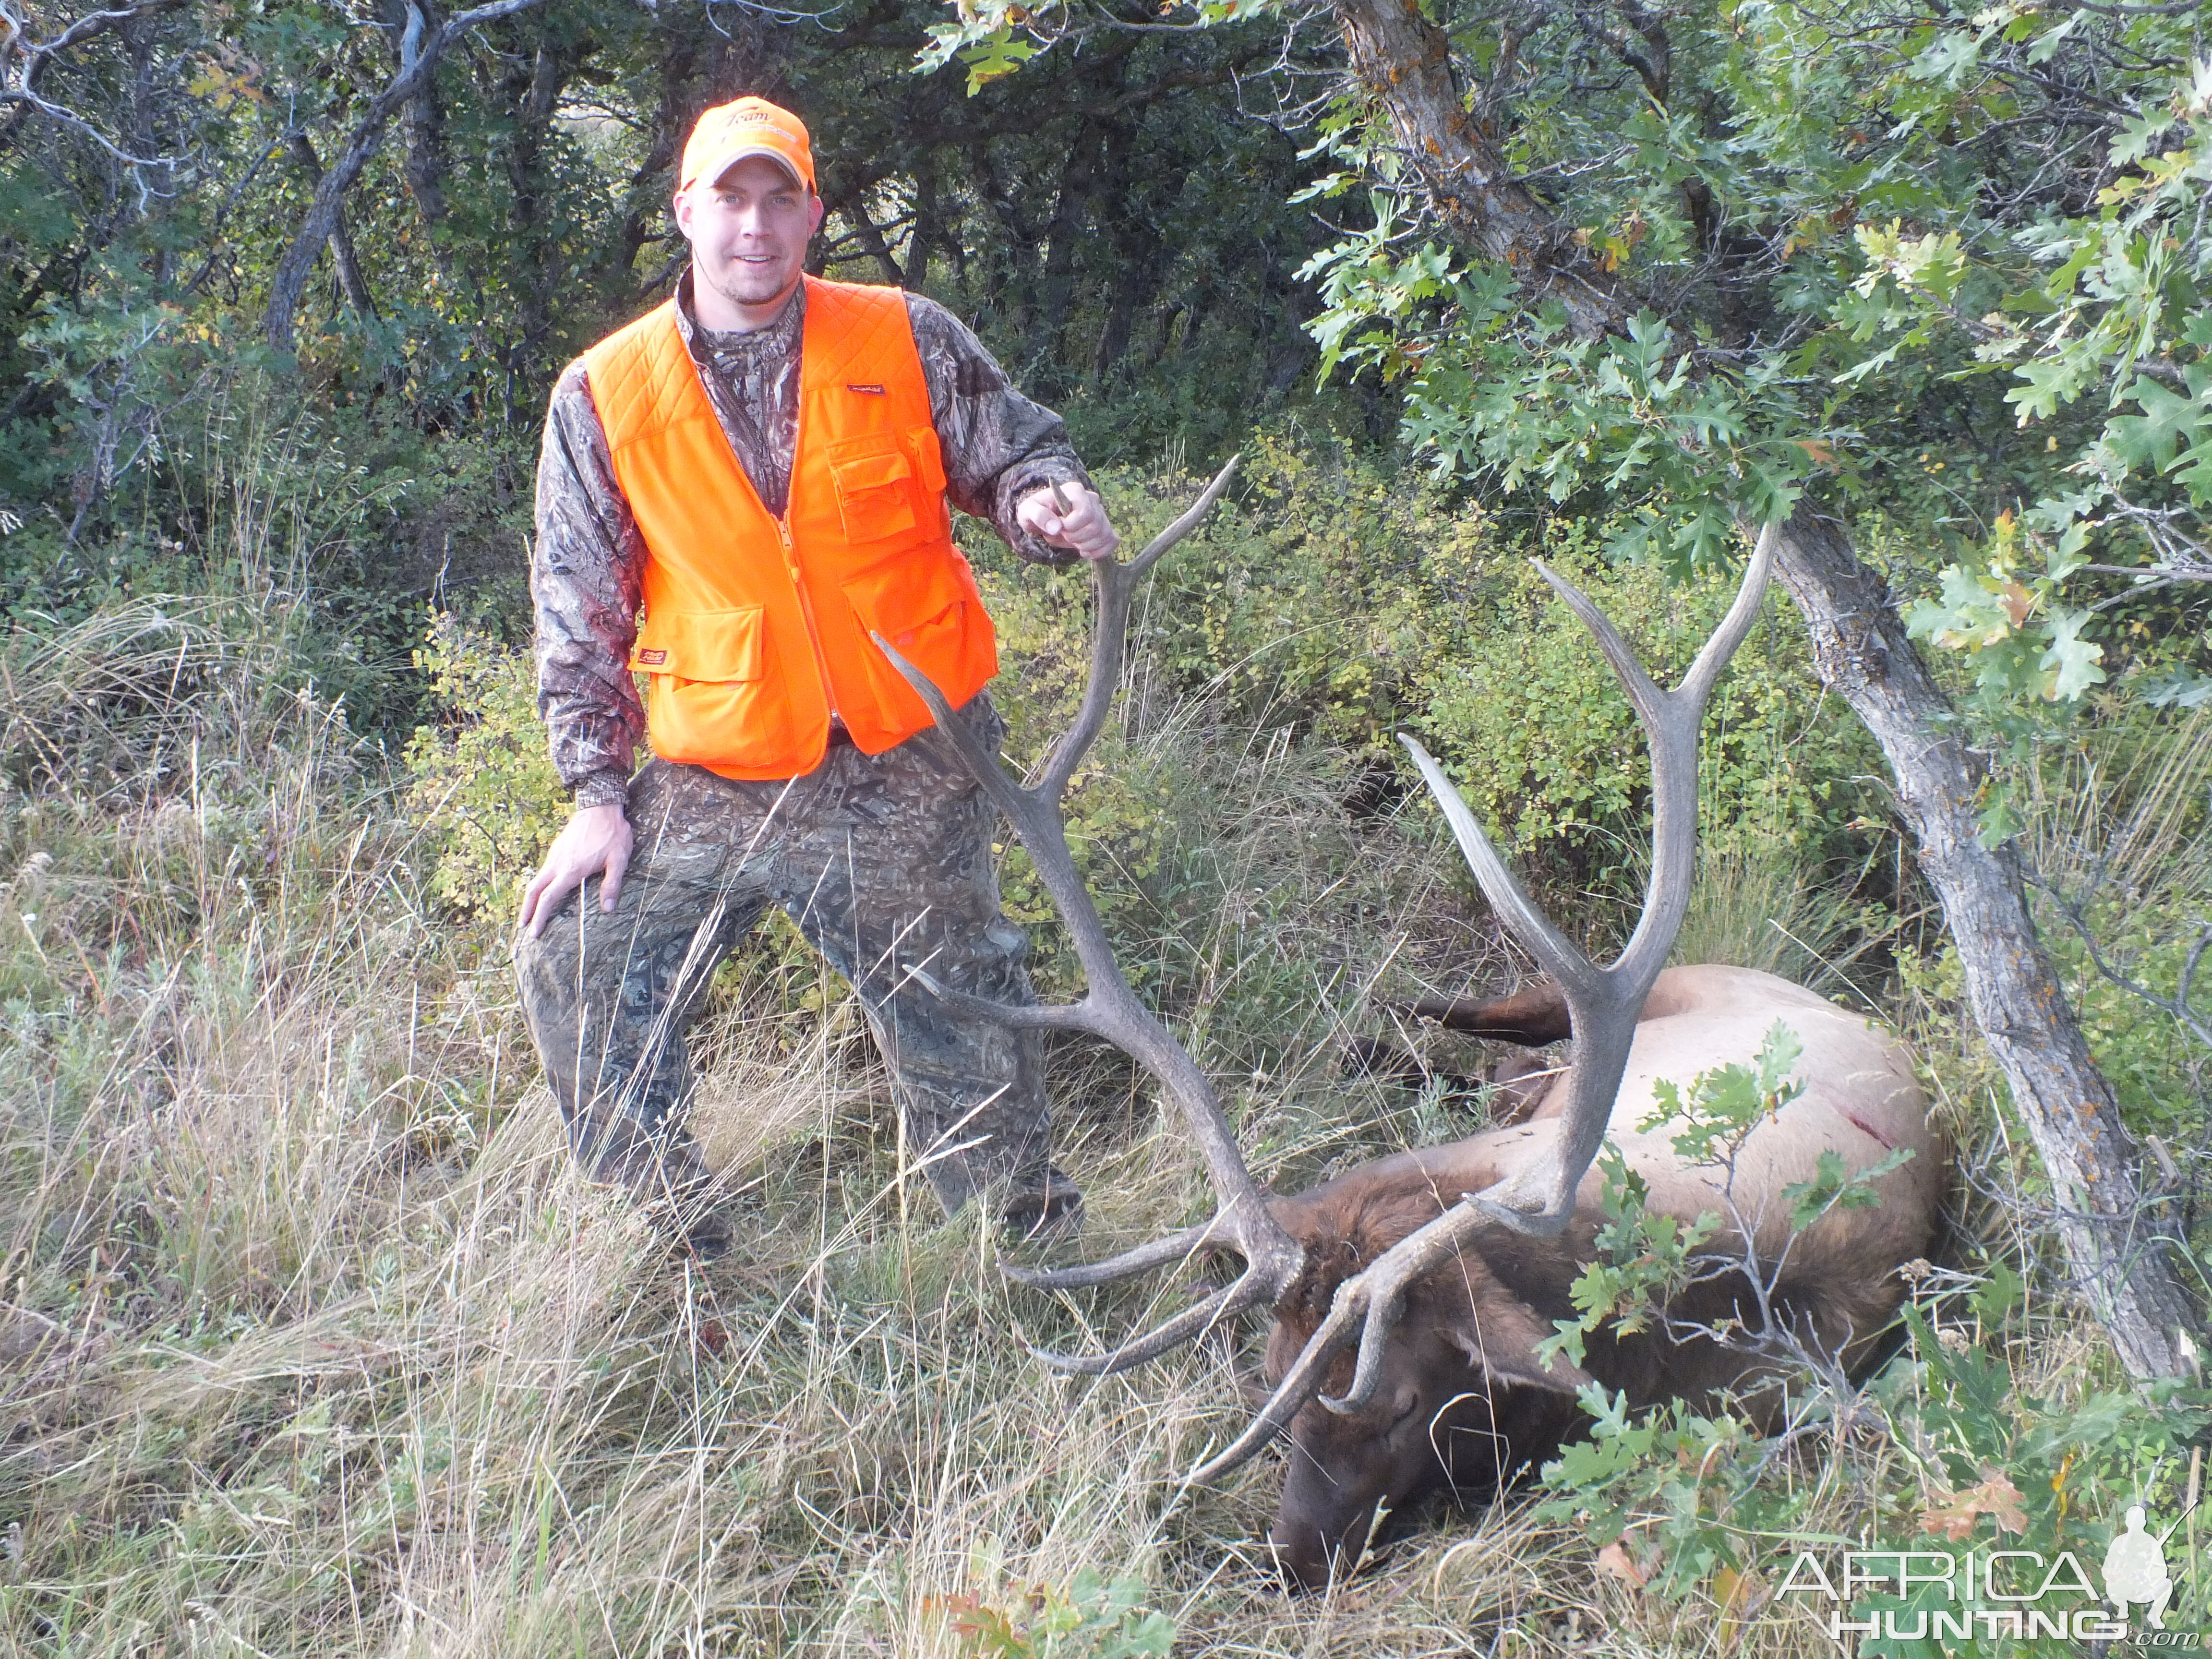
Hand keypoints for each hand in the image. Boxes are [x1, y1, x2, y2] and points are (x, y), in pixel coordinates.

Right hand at [519, 802, 634, 937]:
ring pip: (537, 879)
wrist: (600, 806)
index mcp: (570, 869)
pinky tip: (545, 891)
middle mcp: (557, 863)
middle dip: (526, 909)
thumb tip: (607, 909)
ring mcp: (555, 854)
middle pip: (534, 889)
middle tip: (523, 926)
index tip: (535, 931)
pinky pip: (544, 870)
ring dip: (532, 897)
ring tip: (531, 912)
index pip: (549, 897)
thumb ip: (612, 885)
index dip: (540, 916)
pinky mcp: (557, 849)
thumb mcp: (619, 860)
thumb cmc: (612, 833)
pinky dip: (540, 884)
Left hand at [1017, 482, 1119, 561]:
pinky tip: (1085, 551)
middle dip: (1077, 538)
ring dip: (1087, 546)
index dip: (1071, 527)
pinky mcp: (1105, 526)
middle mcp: (1092, 499)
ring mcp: (1101, 513)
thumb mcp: (1028, 511)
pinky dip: (1099, 551)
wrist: (1043, 516)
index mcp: (1075, 491)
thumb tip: (1056, 528)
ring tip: (1073, 543)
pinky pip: (1112, 541)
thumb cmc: (1036, 511)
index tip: (1058, 528)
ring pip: (1105, 535)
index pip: (1084, 513)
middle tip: (1064, 536)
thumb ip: (1039, 516)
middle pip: (1095, 526)